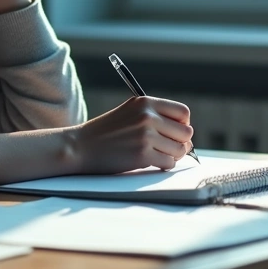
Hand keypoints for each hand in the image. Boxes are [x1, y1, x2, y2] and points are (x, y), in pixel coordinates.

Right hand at [69, 96, 193, 173]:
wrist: (80, 146)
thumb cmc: (106, 132)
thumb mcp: (130, 112)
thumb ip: (155, 116)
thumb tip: (187, 136)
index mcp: (145, 102)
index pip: (183, 113)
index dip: (182, 125)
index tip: (173, 133)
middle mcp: (148, 116)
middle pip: (186, 132)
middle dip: (179, 142)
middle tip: (166, 148)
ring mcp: (146, 135)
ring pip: (180, 150)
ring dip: (172, 155)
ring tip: (156, 154)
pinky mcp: (142, 154)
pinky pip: (169, 163)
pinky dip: (163, 165)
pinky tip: (149, 162)